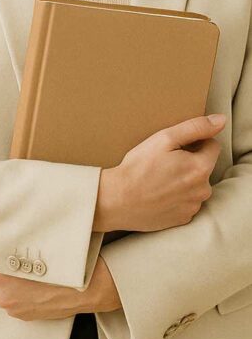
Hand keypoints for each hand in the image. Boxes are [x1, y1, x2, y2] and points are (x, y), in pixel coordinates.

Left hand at [0, 256, 120, 320]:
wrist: (89, 288)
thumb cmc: (63, 265)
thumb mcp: (34, 244)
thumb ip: (11, 242)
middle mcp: (2, 297)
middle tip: (11, 252)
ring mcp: (14, 308)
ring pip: (1, 286)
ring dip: (8, 278)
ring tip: (26, 266)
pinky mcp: (25, 315)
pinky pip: (15, 297)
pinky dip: (19, 289)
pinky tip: (33, 280)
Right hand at [93, 114, 225, 233]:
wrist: (118, 200)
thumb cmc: (138, 168)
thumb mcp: (164, 139)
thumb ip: (195, 127)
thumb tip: (221, 120)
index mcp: (200, 168)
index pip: (212, 146)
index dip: (194, 142)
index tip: (174, 147)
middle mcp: (202, 190)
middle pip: (204, 166)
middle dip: (189, 161)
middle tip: (163, 162)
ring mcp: (193, 206)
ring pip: (196, 185)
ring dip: (184, 180)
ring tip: (159, 178)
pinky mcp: (183, 218)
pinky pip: (187, 201)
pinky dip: (177, 196)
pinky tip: (159, 193)